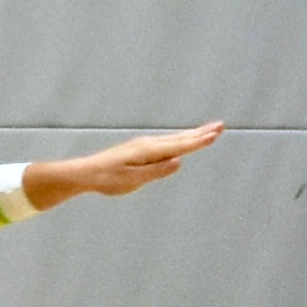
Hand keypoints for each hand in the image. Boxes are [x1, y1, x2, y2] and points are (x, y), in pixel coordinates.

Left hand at [21, 123, 220, 206]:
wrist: (85, 173)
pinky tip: (181, 143)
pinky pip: (166, 143)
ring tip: (208, 132)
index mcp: (148, 151)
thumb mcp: (133, 180)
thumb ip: (157, 171)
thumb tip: (178, 162)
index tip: (215, 134)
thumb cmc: (108, 179)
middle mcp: (148, 144)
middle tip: (221, 126)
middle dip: (201, 133)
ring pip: (173, 139)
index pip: (180, 146)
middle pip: (179, 138)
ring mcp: (143, 146)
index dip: (199, 141)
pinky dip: (179, 140)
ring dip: (192, 135)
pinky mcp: (139, 150)